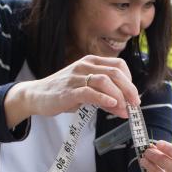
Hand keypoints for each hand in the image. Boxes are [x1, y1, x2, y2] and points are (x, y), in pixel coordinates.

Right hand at [5, 55, 139, 126]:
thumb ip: (104, 96)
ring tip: (125, 109)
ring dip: (119, 96)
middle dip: (129, 89)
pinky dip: (104, 99)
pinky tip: (112, 105)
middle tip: (135, 104)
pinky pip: (90, 92)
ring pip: (105, 81)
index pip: (119, 65)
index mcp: (91, 62)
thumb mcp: (86, 90)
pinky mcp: (69, 91)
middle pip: (115, 73)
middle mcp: (85, 66)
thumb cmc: (63, 92)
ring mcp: (76, 77)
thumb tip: (124, 107)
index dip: (130, 80)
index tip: (133, 96)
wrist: (36, 96)